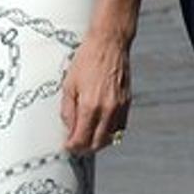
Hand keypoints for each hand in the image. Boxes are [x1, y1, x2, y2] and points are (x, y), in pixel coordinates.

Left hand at [60, 27, 130, 154]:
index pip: (81, 139)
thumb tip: (69, 128)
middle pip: (97, 143)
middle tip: (76, 146)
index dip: (72, 147)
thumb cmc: (87, 60)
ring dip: (98, 142)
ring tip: (88, 138)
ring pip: (111, 138)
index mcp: (90, 106)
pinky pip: (120, 127)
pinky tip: (101, 128)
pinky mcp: (127, 102)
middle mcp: (107, 110)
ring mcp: (119, 107)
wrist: (109, 44)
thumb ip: (68, 110)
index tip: (67, 147)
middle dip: (85, 148)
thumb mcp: (69, 84)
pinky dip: (110, 132)